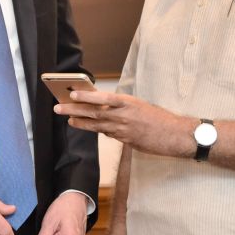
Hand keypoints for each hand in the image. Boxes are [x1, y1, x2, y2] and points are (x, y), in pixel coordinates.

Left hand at [55, 91, 194, 156]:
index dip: (86, 96)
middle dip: (74, 109)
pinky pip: (108, 134)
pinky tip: (87, 127)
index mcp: (128, 102)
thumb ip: (122, 106)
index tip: (72, 93)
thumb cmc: (159, 117)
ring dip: (81, 122)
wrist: (175, 134)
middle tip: (59, 107)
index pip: (102, 98)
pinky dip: (97, 130)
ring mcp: (124, 129)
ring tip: (68, 119)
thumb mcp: (140, 105)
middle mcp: (124, 115)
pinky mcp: (127, 141)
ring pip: (97, 125)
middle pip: (94, 112)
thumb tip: (105, 108)